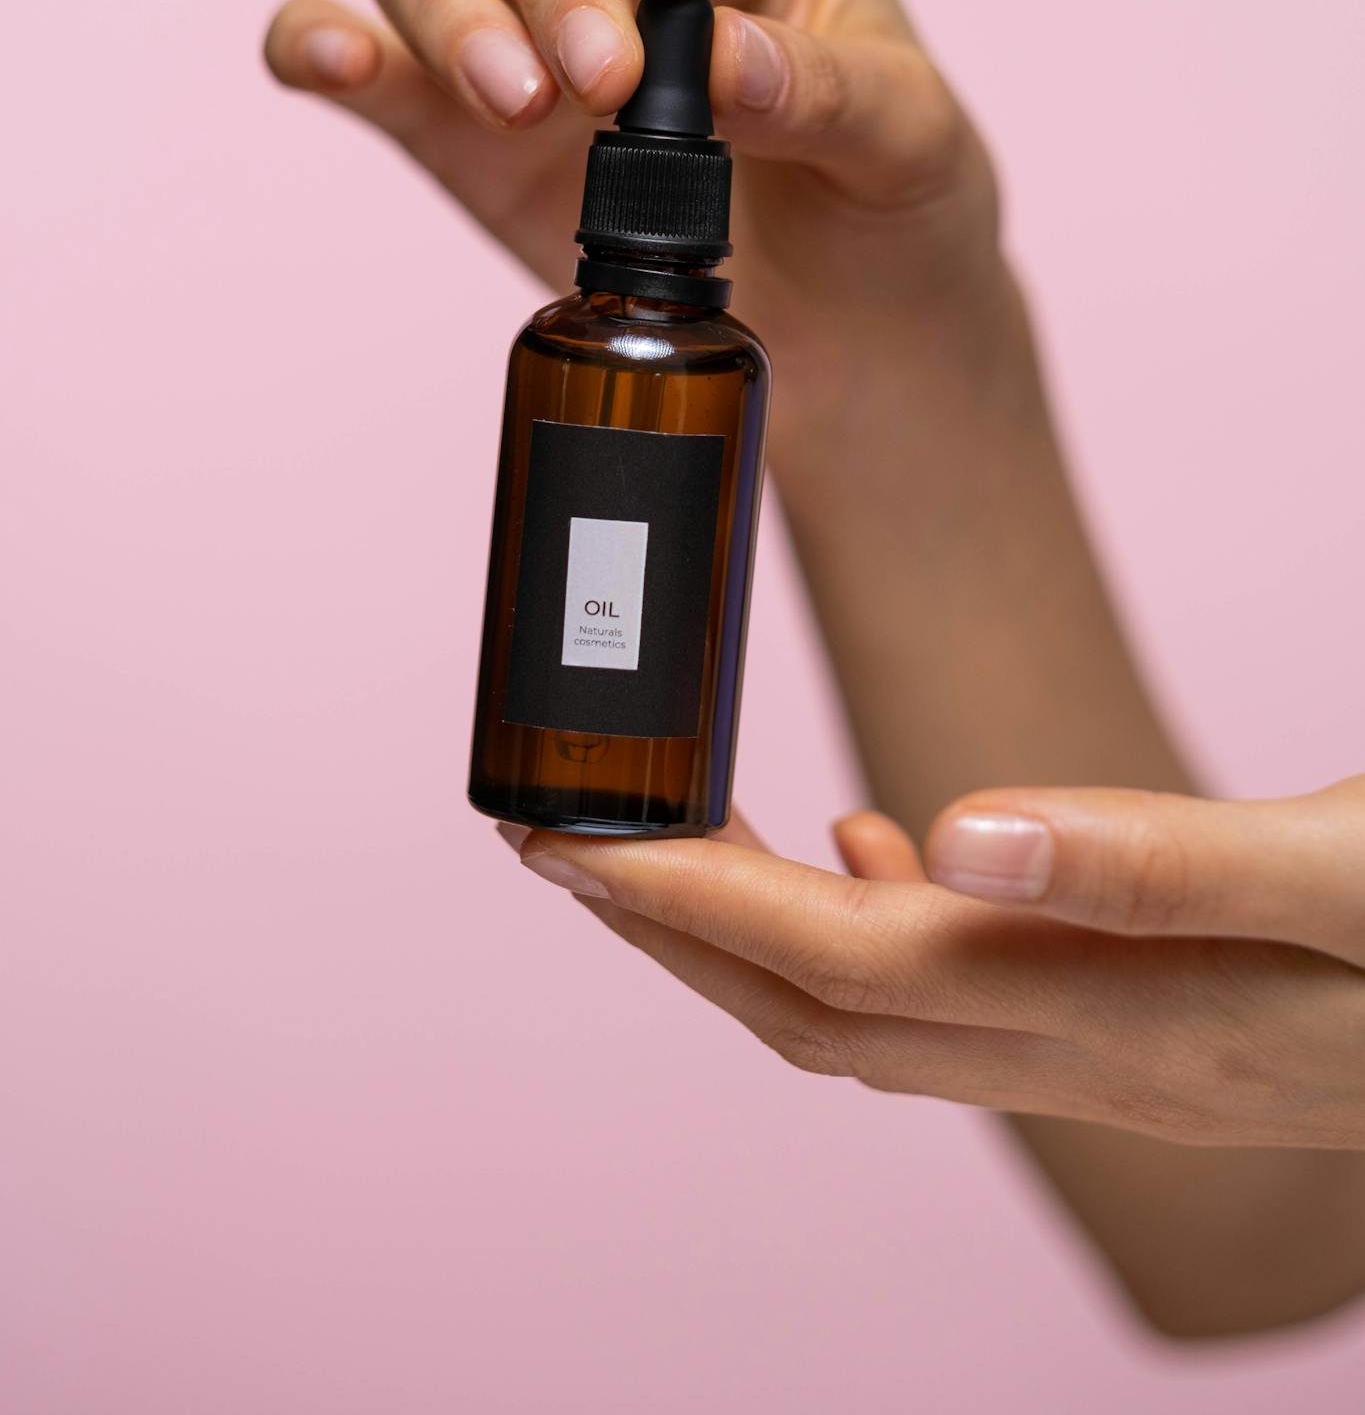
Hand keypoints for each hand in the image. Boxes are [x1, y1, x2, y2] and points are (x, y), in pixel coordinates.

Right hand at [263, 0, 1012, 435]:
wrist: (857, 332)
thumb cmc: (894, 203)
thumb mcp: (910, 143)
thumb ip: (824, 93)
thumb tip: (723, 64)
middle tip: (602, 89)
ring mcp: (532, 30)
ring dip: (449, 13)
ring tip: (515, 107)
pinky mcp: (459, 124)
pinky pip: (364, 53)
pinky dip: (324, 44)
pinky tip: (332, 64)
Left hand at [498, 779, 1364, 1147]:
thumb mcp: (1339, 881)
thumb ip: (1155, 863)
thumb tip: (952, 828)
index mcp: (1108, 1014)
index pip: (839, 961)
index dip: (688, 901)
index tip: (567, 843)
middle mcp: (1079, 1056)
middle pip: (812, 1007)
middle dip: (668, 930)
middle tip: (558, 840)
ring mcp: (1098, 1054)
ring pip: (864, 1007)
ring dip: (747, 931)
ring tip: (668, 842)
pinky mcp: (1126, 1026)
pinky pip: (950, 993)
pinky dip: (872, 922)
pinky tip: (870, 844)